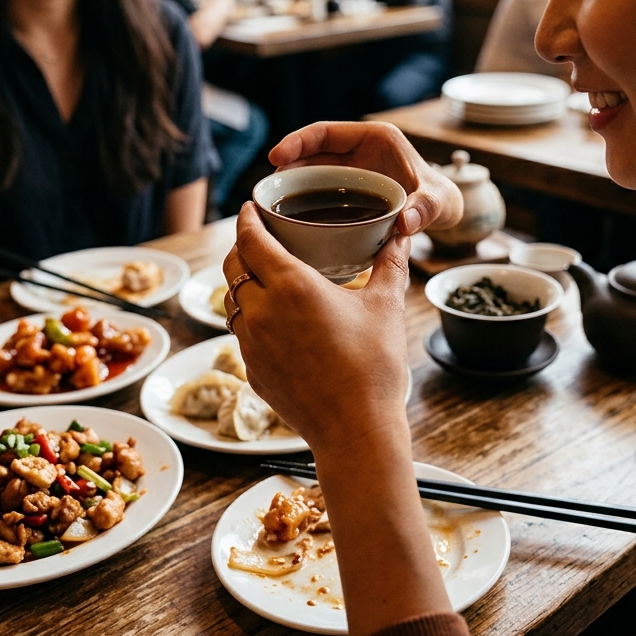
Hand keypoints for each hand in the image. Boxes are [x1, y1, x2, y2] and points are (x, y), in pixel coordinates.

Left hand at [222, 203, 411, 449]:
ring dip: (243, 284)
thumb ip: (391, 264)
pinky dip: (251, 318)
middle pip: (233, 266)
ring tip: (265, 279)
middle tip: (258, 238)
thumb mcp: (387, 307)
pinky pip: (242, 333)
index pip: (252, 239)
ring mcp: (251, 343)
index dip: (247, 219)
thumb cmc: (375, 366)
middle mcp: (262, 310)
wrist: (356, 429)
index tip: (250, 207)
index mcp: (292, 285)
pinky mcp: (252, 370)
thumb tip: (402, 235)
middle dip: (241, 247)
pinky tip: (275, 322)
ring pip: (232, 301)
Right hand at [269, 122, 462, 236]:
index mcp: (377, 138)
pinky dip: (304, 196)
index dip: (298, 141)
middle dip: (287, 164)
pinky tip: (288, 214)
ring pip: (312, 169)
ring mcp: (352, 166)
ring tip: (271, 201)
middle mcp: (359, 148)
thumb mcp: (437, 203)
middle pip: (313, 150)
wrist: (442, 210)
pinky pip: (319, 186)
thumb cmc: (441, 198)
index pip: (327, 132)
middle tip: (267, 187)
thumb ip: (425, 209)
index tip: (277, 155)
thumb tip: (405, 224)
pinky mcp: (348, 185)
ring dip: (292, 181)